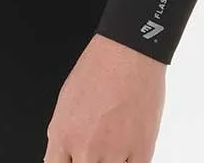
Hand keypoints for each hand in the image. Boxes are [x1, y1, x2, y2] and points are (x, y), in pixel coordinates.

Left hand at [45, 33, 165, 161]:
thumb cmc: (99, 67)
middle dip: (89, 160)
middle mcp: (85, 149)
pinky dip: (130, 161)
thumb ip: (64, 134)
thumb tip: (66, 154)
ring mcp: (113, 153)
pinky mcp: (140, 151)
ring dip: (111, 160)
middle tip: (97, 146)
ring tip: (114, 141)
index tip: (74, 158)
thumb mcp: (66, 100)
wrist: (128, 52)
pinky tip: (129, 148)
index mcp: (62, 135)